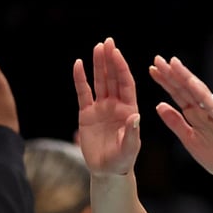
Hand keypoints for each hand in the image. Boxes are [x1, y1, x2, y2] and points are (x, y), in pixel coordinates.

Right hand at [73, 37, 140, 175]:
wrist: (107, 170)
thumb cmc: (123, 160)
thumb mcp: (130, 148)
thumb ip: (132, 133)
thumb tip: (135, 116)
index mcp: (129, 109)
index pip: (126, 84)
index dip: (121, 68)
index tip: (117, 53)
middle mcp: (116, 104)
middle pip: (113, 78)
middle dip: (110, 60)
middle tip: (107, 42)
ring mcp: (101, 107)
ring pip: (99, 81)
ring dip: (98, 64)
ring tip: (97, 47)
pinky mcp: (87, 114)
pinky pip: (83, 93)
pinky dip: (80, 79)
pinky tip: (78, 64)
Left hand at [147, 55, 212, 180]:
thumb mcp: (188, 139)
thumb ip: (175, 123)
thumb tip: (159, 105)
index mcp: (194, 115)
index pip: (177, 94)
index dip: (165, 82)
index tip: (152, 69)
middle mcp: (203, 109)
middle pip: (184, 89)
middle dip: (171, 74)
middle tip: (157, 58)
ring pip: (196, 91)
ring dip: (184, 76)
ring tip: (172, 62)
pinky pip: (210, 104)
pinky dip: (201, 92)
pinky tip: (191, 81)